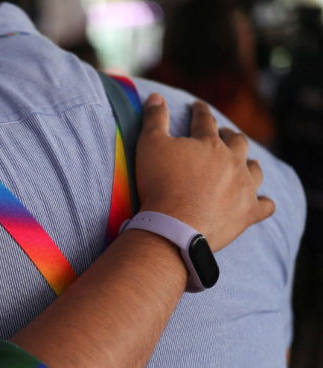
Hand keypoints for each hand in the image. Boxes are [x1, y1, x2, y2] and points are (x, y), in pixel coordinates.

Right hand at [135, 94, 274, 251]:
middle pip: (237, 142)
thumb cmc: (159, 185)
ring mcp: (244, 187)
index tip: (197, 107)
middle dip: (230, 136)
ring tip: (245, 164)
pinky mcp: (248, 212)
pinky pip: (264, 206)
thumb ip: (153, 119)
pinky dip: (264, 202)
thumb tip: (155, 96)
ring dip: (249, 165)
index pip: (205, 120)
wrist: (174, 226)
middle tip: (224, 135)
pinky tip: (262, 201)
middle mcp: (232, 161)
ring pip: (254, 170)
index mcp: (209, 143)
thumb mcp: (149, 146)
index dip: (199, 112)